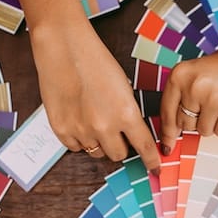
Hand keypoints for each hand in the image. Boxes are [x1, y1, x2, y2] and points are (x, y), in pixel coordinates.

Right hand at [30, 15, 160, 173]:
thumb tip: (132, 133)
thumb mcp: (124, 87)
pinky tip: (78, 120)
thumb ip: (129, 113)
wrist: (64, 49)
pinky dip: (80, 139)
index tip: (155, 169)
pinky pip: (76, 147)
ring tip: (94, 120)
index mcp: (126, 113)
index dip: (152, 160)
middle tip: (116, 131)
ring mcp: (81, 130)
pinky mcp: (61, 129)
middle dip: (121, 146)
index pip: (145, 147)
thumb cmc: (95, 61)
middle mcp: (104, 126)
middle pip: (119, 154)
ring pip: (97, 152)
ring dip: (100, 143)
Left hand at [159, 18, 217, 154]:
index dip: (167, 134)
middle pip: (186, 125)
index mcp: (179, 75)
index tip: (167, 147)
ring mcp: (215, 98)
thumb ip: (180, 101)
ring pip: (204, 131)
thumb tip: (171, 137)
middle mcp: (194, 86)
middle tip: (211, 102)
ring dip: (214, 122)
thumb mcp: (194, 75)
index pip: (167, 114)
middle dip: (197, 120)